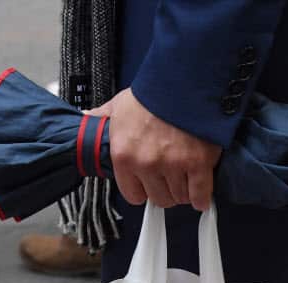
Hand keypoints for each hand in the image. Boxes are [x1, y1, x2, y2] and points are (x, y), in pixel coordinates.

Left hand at [89, 89, 221, 210]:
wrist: (182, 80)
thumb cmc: (152, 93)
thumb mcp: (118, 105)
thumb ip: (102, 117)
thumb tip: (86, 116)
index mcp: (124, 155)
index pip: (133, 195)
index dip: (143, 190)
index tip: (150, 183)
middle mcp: (147, 164)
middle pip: (159, 198)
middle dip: (165, 190)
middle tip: (171, 176)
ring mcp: (173, 165)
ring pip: (180, 197)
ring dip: (184, 190)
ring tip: (186, 176)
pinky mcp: (198, 163)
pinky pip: (200, 195)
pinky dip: (201, 196)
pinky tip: (200, 190)